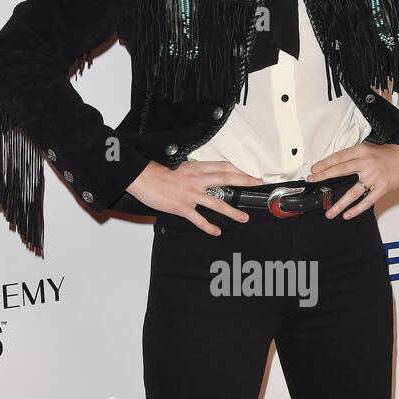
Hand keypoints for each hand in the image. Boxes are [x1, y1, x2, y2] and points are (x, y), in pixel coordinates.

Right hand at [125, 159, 264, 234]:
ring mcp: (191, 195)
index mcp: (196, 168)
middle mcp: (197, 180)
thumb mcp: (179, 166)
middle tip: (257, 184)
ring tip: (244, 218)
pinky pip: (199, 219)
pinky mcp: (182, 207)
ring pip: (217, 203)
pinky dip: (208, 227)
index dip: (238, 169)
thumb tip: (203, 173)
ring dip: (232, 212)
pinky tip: (216, 232)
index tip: (249, 172)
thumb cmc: (157, 172)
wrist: (142, 178)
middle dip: (243, 182)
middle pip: (226, 179)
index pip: (223, 167)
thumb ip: (193, 170)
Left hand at [306, 142, 398, 218]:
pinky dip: (356, 209)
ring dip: (339, 204)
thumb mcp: (369, 149)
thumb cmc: (388, 154)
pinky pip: (367, 201)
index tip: (314, 170)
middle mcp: (366, 163)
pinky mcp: (382, 188)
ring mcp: (374, 177)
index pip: (339, 157)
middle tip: (312, 181)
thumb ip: (354, 156)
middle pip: (340, 170)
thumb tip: (336, 166)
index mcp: (361, 151)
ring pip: (352, 192)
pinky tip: (347, 215)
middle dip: (324, 176)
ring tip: (330, 213)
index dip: (325, 164)